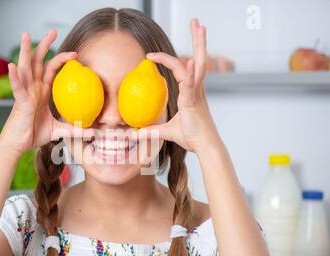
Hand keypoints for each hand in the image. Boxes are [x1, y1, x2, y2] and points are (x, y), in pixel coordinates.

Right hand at [0, 30, 92, 155]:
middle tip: (53, 31)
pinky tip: (12, 66)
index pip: (50, 69)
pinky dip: (14, 77)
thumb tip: (93, 133)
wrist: (19, 145)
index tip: (75, 54)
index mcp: (40, 91)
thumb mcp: (58, 131)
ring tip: (26, 35)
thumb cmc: (34, 134)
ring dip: (25, 51)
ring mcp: (25, 93)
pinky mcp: (19, 102)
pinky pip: (17, 88)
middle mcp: (32, 88)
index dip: (60, 59)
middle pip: (37, 61)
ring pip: (25, 68)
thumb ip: (74, 129)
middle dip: (44, 45)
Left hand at [138, 19, 222, 154]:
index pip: (181, 69)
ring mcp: (197, 93)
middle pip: (198, 58)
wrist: (204, 147)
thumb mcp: (167, 132)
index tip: (152, 55)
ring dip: (199, 44)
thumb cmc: (191, 138)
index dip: (169, 60)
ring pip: (198, 64)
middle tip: (197, 22)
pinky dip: (190, 72)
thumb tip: (135, 133)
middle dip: (198, 40)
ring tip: (199, 26)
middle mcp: (196, 89)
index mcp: (191, 92)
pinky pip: (191, 83)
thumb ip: (152, 130)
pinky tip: (189, 60)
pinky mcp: (194, 101)